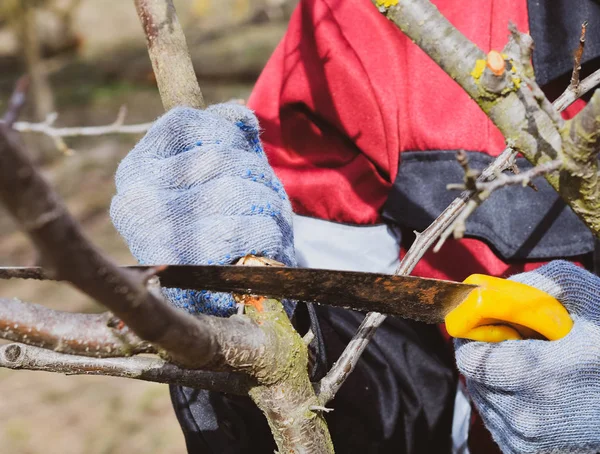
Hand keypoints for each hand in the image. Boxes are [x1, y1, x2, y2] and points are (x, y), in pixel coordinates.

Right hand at [110, 104, 294, 315]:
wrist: (219, 295)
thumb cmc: (221, 222)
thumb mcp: (220, 171)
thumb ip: (226, 136)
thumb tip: (239, 114)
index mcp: (137, 171)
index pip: (185, 123)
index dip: (226, 132)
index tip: (242, 153)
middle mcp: (137, 199)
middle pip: (219, 158)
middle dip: (256, 176)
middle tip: (263, 199)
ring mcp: (158, 234)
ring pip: (239, 191)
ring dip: (269, 205)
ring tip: (264, 224)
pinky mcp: (190, 267)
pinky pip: (250, 230)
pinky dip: (269, 234)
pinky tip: (262, 247)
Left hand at [455, 261, 599, 453]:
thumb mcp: (590, 303)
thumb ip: (541, 285)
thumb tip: (489, 286)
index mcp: (539, 374)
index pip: (470, 357)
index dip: (476, 337)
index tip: (492, 328)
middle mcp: (528, 414)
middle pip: (473, 377)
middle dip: (487, 356)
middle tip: (515, 347)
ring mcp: (528, 440)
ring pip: (483, 399)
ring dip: (495, 380)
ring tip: (533, 370)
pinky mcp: (528, 453)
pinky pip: (496, 421)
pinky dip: (507, 403)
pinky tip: (537, 393)